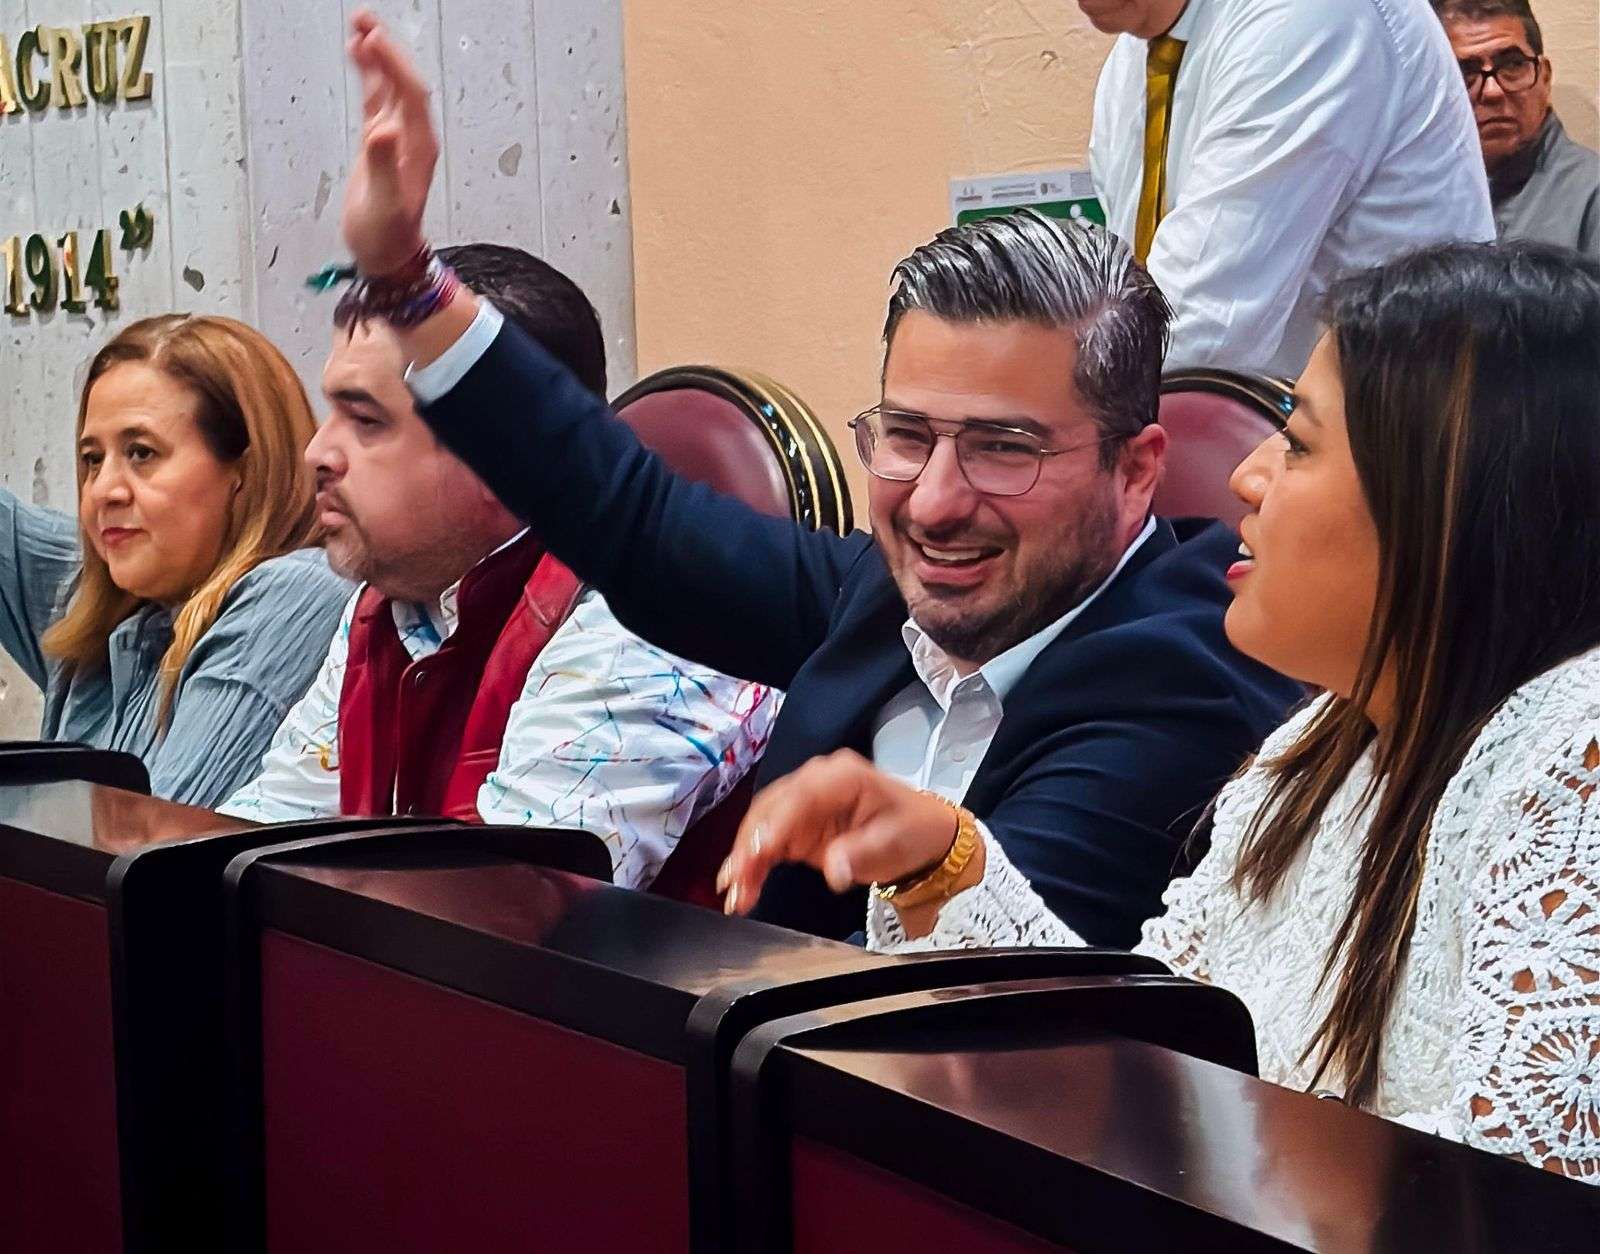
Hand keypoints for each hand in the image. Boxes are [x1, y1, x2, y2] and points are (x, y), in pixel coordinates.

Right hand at [343, 11, 436, 275]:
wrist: (387, 254)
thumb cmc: (387, 235)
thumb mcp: (383, 203)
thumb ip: (383, 166)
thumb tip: (383, 131)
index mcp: (419, 147)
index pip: (412, 94)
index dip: (396, 65)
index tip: (375, 40)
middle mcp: (412, 137)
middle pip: (404, 81)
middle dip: (387, 49)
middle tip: (364, 19)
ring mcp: (396, 136)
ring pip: (389, 85)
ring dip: (377, 55)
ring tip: (359, 24)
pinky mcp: (380, 141)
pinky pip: (377, 98)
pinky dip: (368, 74)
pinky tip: (357, 54)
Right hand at [716, 751, 976, 926]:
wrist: (923, 834)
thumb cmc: (911, 829)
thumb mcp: (893, 841)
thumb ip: (860, 853)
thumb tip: (833, 869)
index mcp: (841, 776)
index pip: (800, 796)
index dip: (775, 823)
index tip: (757, 851)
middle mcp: (814, 782)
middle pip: (771, 809)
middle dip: (749, 845)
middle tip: (735, 880)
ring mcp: (802, 804)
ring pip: (762, 826)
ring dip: (744, 859)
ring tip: (733, 893)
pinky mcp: (797, 827)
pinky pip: (768, 844)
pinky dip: (753, 865)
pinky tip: (740, 888)